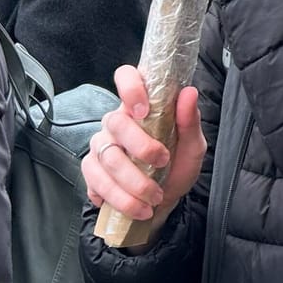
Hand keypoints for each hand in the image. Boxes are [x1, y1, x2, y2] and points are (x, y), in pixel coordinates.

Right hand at [82, 65, 206, 229]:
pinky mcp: (90, 171)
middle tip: (163, 164)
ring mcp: (100, 146)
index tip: (144, 110)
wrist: (164, 203)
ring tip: (153, 199)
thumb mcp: (192, 147)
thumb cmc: (177, 167)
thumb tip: (189, 93)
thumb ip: (190, 121)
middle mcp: (116, 122)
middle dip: (141, 149)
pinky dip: (117, 198)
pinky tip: (132, 205)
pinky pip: (95, 181)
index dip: (130, 87)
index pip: (126, 77)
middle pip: (115, 123)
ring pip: (106, 158)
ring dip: (133, 183)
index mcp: (141, 106)